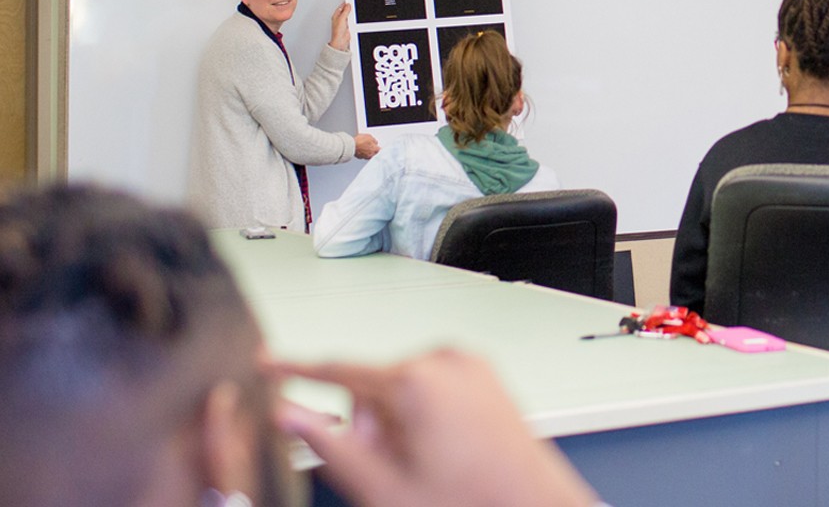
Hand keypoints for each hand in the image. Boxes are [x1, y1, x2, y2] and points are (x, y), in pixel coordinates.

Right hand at [275, 349, 599, 506]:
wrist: (536, 506)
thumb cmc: (472, 501)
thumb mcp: (383, 484)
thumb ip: (328, 444)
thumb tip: (287, 414)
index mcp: (416, 381)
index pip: (337, 370)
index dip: (295, 371)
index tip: (267, 363)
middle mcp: (446, 361)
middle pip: (371, 385)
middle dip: (369, 425)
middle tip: (394, 465)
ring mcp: (470, 365)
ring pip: (402, 386)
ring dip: (398, 422)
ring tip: (428, 461)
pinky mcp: (486, 374)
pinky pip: (433, 386)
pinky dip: (425, 412)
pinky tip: (444, 448)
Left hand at [329, 4, 352, 50]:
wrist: (341, 41)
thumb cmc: (337, 32)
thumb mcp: (341, 19)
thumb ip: (345, 11)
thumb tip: (348, 5)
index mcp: (336, 16)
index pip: (341, 7)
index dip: (345, 4)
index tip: (349, 1)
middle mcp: (339, 19)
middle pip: (345, 11)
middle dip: (349, 8)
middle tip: (352, 6)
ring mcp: (344, 23)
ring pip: (349, 16)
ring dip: (352, 15)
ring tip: (354, 13)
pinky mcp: (349, 26)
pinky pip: (352, 21)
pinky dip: (354, 20)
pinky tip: (355, 20)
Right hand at [354, 134, 380, 159]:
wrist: (351, 145)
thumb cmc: (360, 141)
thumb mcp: (369, 136)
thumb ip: (374, 140)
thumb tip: (375, 142)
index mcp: (375, 150)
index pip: (379, 149)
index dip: (377, 146)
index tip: (376, 145)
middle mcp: (371, 155)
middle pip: (374, 153)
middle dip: (372, 149)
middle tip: (369, 145)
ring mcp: (365, 157)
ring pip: (368, 154)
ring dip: (367, 151)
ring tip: (363, 146)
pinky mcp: (359, 157)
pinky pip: (362, 155)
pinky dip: (362, 152)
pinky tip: (360, 149)